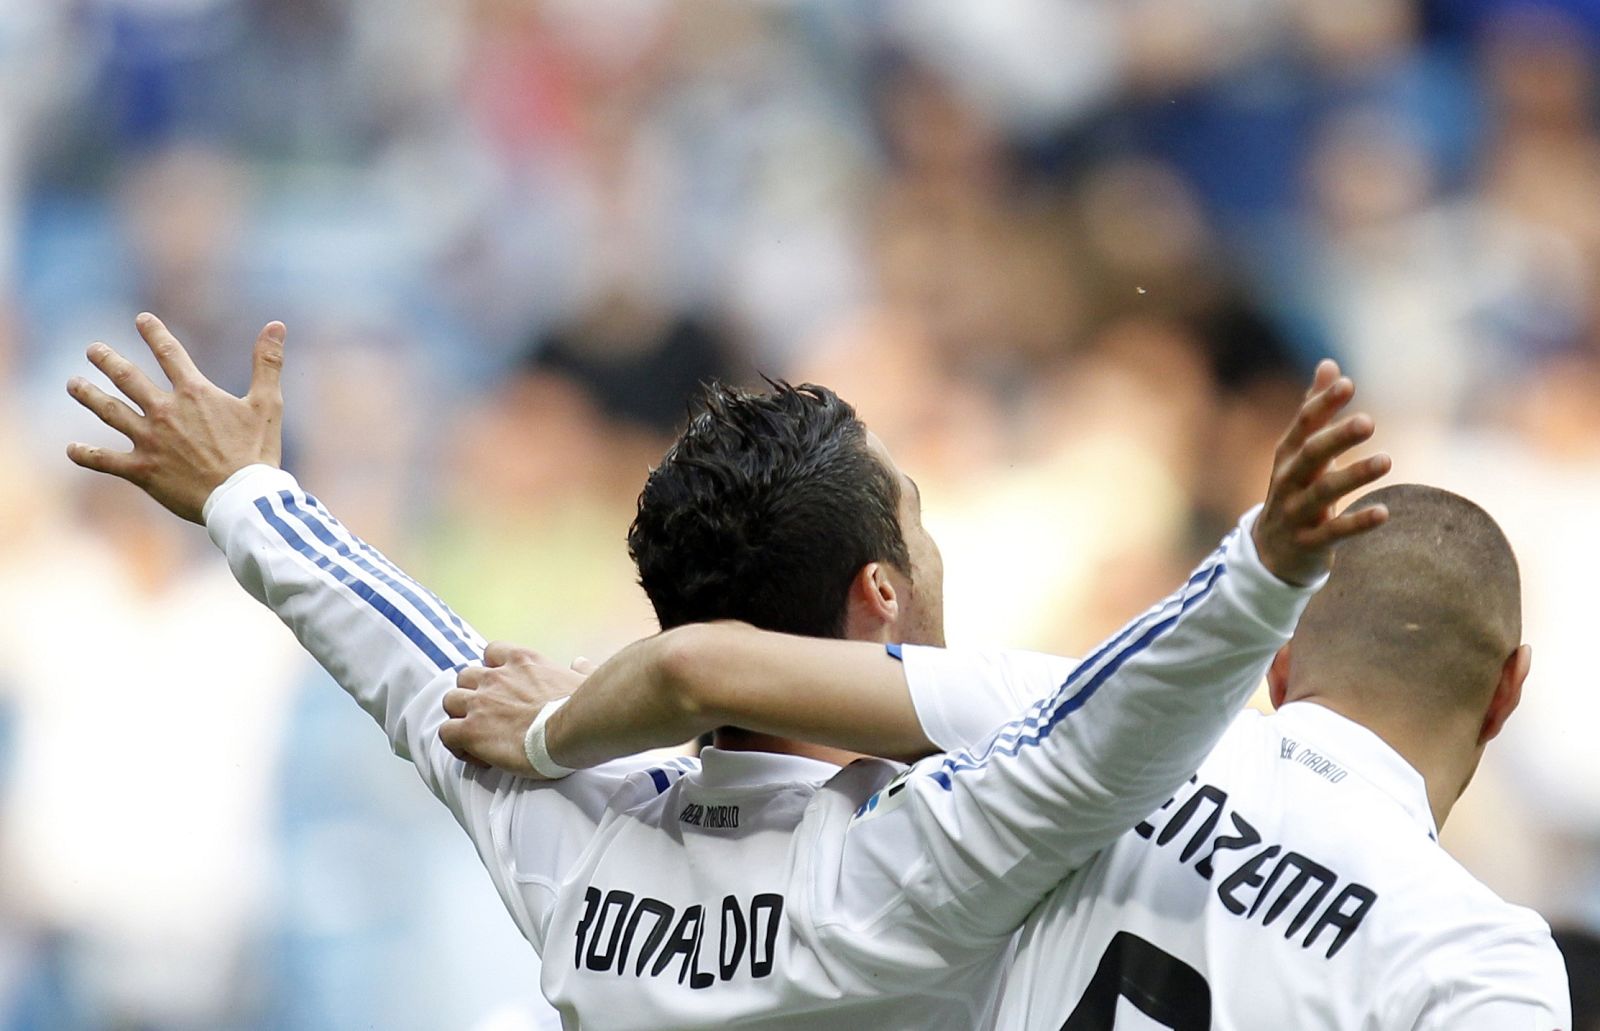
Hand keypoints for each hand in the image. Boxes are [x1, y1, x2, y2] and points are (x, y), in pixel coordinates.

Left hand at [66, 313, 285, 523]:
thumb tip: (276, 325)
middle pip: (127, 377)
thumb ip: (268, 363)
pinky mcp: (142, 470)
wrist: (242, 498)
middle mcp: (165, 411)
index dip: (154, 333)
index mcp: (194, 393)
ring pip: (109, 411)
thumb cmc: (257, 452)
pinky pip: (105, 461)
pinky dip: (86, 454)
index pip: (169, 353)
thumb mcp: (268, 403)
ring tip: (73, 384)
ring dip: (88, 395)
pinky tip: (71, 448)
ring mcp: (149, 440)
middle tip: (93, 350)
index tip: (141, 320)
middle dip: (107, 360)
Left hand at [440, 642, 589, 775]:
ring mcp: (480, 702)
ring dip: (460, 717)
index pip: (492, 652)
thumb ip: (579, 669)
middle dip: (473, 694)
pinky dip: (457, 745)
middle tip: (489, 715)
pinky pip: (447, 734)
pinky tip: (475, 755)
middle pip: (465, 676)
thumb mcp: (583, 680)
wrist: (573, 728)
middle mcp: (496, 677)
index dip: (492, 669)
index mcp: (522, 661)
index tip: (502, 687)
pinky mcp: (471, 731)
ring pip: (451, 701)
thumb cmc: (583, 706)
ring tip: (478, 735)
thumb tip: (580, 663)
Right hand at [1253, 360, 1390, 585]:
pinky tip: (1384, 513)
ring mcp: (1296, 512)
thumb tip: (1329, 364)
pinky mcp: (1309, 542)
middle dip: (1337, 438)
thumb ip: (1315, 410)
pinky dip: (1357, 523)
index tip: (1348, 384)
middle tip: (1369, 422)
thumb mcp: (1300, 451)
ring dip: (1354, 476)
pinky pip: (1333, 532)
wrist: (1271, 551)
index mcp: (1287, 456)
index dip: (1323, 404)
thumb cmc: (1295, 490)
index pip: (1303, 425)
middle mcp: (1288, 481)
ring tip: (1387, 461)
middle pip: (1310, 456)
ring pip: (1323, 493)